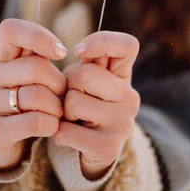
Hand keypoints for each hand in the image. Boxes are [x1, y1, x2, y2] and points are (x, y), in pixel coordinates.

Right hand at [0, 18, 67, 170]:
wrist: (2, 141)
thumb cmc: (26, 99)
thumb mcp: (31, 73)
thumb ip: (42, 55)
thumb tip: (60, 50)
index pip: (11, 29)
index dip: (39, 36)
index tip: (60, 53)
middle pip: (36, 67)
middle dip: (60, 83)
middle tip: (63, 94)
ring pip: (37, 96)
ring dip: (57, 107)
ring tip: (57, 112)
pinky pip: (35, 122)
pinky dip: (52, 125)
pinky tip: (50, 126)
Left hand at [53, 31, 139, 179]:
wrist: (89, 149)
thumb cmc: (82, 101)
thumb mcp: (83, 77)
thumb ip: (84, 59)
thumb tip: (75, 49)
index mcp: (123, 74)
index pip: (128, 45)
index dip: (102, 41)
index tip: (78, 51)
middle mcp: (130, 97)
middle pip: (86, 75)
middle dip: (68, 86)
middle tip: (74, 98)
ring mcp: (123, 123)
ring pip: (74, 103)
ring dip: (63, 111)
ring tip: (73, 118)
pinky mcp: (109, 148)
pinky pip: (66, 132)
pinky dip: (59, 134)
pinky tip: (70, 136)